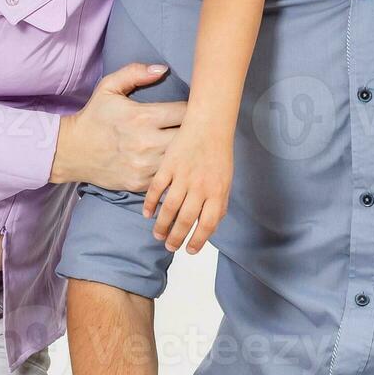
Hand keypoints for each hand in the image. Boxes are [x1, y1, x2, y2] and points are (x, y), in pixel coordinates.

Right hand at [50, 63, 185, 191]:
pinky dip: (172, 170)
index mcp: (142, 117)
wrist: (71, 151)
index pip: (185, 111)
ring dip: (186, 152)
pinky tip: (175, 163)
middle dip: (196, 131)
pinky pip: (167, 177)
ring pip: (180, 160)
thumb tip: (163, 68)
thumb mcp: (109, 87)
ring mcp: (144, 166)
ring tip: (191, 146)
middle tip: (199, 128)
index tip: (196, 108)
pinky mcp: (140, 183)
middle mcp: (146, 143)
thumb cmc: (94, 116)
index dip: (194, 108)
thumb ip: (135, 73)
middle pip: (188, 137)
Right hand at [142, 119, 232, 254]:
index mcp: (217, 191)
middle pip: (185, 220)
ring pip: (169, 208)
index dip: (198, 241)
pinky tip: (147, 213)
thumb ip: (219, 203)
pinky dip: (150, 204)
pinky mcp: (168, 166)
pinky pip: (156, 189)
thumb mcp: (226, 179)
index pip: (207, 224)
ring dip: (162, 226)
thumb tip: (211, 225)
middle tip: (170, 247)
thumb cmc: (219, 153)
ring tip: (158, 236)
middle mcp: (200, 186)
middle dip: (176, 238)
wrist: (209, 124)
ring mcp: (183, 176)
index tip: (190, 250)